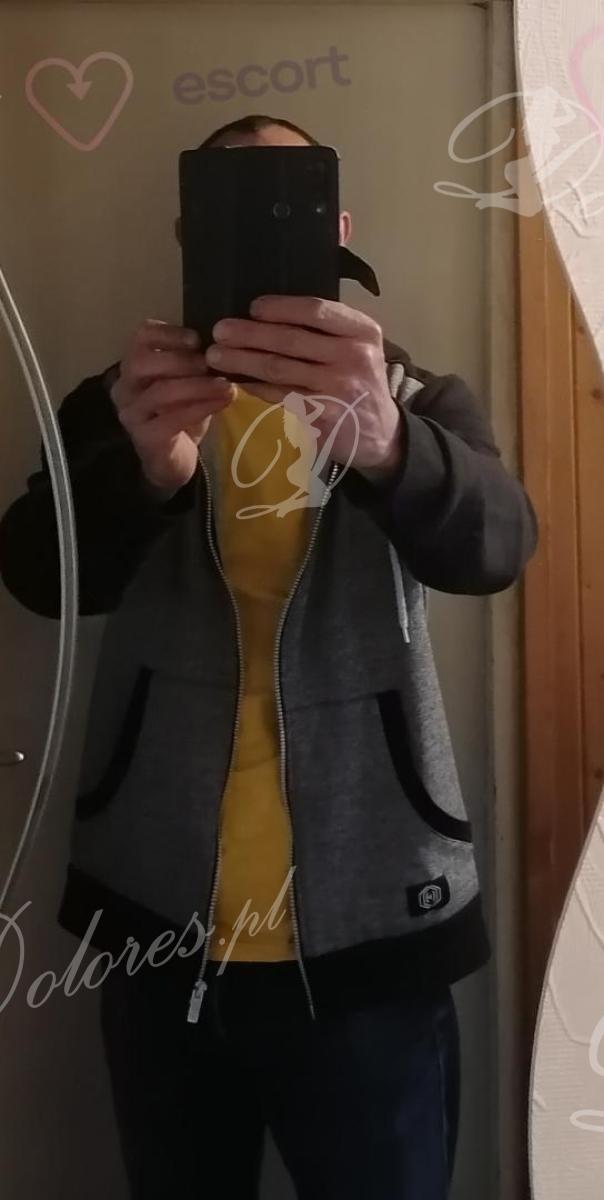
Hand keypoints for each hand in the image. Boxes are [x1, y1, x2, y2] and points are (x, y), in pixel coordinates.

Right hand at [111, 319, 233, 493]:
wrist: (172, 460)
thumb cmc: (180, 415)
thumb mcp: (187, 382)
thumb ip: (194, 363)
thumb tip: (221, 347)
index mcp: (133, 367)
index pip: (141, 336)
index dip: (169, 333)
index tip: (197, 340)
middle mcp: (124, 388)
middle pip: (142, 361)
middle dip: (180, 360)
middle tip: (209, 365)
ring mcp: (132, 414)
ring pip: (160, 391)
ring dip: (198, 385)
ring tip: (225, 385)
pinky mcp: (145, 438)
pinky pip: (173, 419)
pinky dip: (201, 408)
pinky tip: (222, 402)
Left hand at [205, 296, 403, 474]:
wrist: (382, 433)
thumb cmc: (360, 382)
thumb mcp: (359, 346)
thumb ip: (327, 329)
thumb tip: (269, 312)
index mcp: (362, 330)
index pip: (316, 311)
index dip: (280, 308)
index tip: (253, 307)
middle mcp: (353, 356)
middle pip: (290, 339)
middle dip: (248, 333)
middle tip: (219, 330)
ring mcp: (337, 388)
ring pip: (279, 368)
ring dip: (241, 360)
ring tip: (215, 355)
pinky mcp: (321, 415)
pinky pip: (279, 396)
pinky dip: (254, 388)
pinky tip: (236, 382)